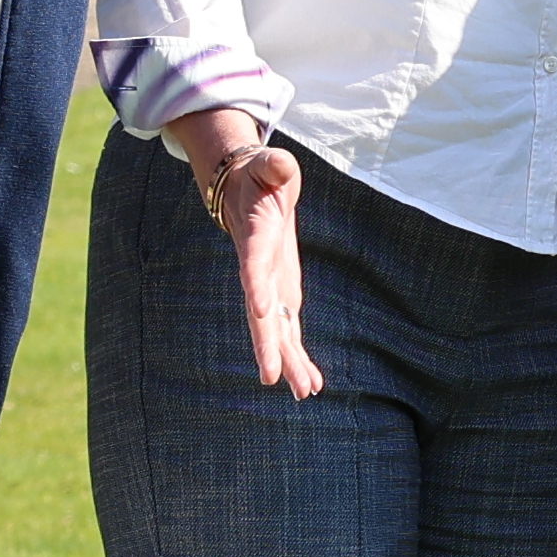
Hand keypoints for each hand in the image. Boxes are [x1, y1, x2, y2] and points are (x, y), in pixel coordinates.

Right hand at [167, 100, 321, 400]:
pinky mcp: (281, 292)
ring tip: (306, 391)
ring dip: (289, 360)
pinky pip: (289, 329)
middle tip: (271, 377)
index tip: (262, 311)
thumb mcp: (268, 166)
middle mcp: (259, 270)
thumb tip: (281, 165)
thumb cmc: (260, 176)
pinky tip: (310, 383)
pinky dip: (297, 354)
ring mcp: (269, 285)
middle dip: (267, 344)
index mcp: (255, 240)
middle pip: (261, 313)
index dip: (256, 287)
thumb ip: (273, 167)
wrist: (247, 191)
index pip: (253, 266)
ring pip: (277, 330)